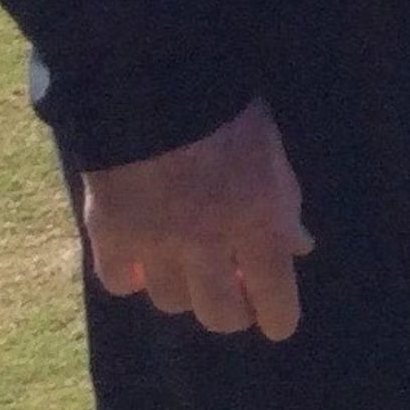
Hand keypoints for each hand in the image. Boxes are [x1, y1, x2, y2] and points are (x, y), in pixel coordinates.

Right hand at [79, 96, 313, 339]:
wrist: (155, 84)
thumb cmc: (228, 113)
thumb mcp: (272, 156)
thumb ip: (284, 206)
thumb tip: (299, 248)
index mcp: (257, 222)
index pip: (275, 296)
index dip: (277, 318)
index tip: (277, 325)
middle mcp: (208, 243)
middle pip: (219, 313)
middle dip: (231, 312)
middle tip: (233, 299)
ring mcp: (156, 242)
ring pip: (170, 302)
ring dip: (184, 292)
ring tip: (188, 272)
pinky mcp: (110, 234)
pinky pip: (119, 282)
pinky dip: (131, 278)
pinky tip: (140, 263)